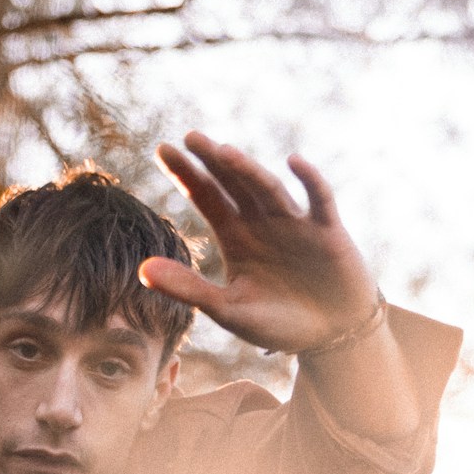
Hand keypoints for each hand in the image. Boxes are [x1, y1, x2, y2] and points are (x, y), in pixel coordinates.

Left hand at [142, 133, 383, 355]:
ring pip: (268, 188)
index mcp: (235, 236)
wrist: (331, 336)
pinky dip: (309, 180)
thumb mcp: (228, 310)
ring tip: (224, 154)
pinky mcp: (328, 230)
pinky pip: (319, 198)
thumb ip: (188, 289)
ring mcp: (294, 222)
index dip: (186, 174)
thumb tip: (141, 270)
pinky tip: (294, 161)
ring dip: (248, 171)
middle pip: (233, 183)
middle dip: (212, 161)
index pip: (206, 196)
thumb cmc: (279, 323)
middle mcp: (261, 221)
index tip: (163, 149)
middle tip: (190, 138)